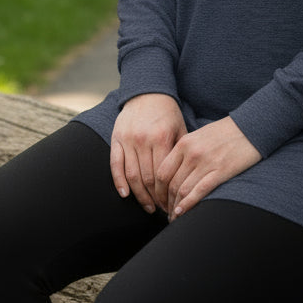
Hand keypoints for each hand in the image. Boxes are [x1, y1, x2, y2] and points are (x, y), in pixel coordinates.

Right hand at [110, 93, 186, 213]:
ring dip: (139, 195)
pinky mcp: (116, 138)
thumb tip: (187, 178)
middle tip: (161, 210)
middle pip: (147, 178)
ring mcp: (128, 140)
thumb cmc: (167, 113)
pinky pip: (115, 164)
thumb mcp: (180, 128)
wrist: (147, 92)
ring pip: (131, 175)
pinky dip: (119, 181)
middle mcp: (143, 140)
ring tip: (147, 207)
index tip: (172, 204)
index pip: (163, 174)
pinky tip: (126, 195)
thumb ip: (181, 151)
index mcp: (161, 138)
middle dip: (154, 198)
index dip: (167, 193)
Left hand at [156, 116, 260, 220]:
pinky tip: (182, 213)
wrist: (250, 126)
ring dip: (175, 207)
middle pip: (170, 184)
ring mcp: (206, 162)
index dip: (158, 190)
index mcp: (184, 143)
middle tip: (165, 212)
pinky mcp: (220, 171)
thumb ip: (185, 150)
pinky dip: (188, 205)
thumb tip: (174, 172)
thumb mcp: (200, 135)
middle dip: (165, 202)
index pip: (162, 171)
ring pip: (182, 190)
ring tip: (174, 217)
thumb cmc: (225, 132)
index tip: (159, 200)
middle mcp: (192, 153)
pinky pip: (199, 192)